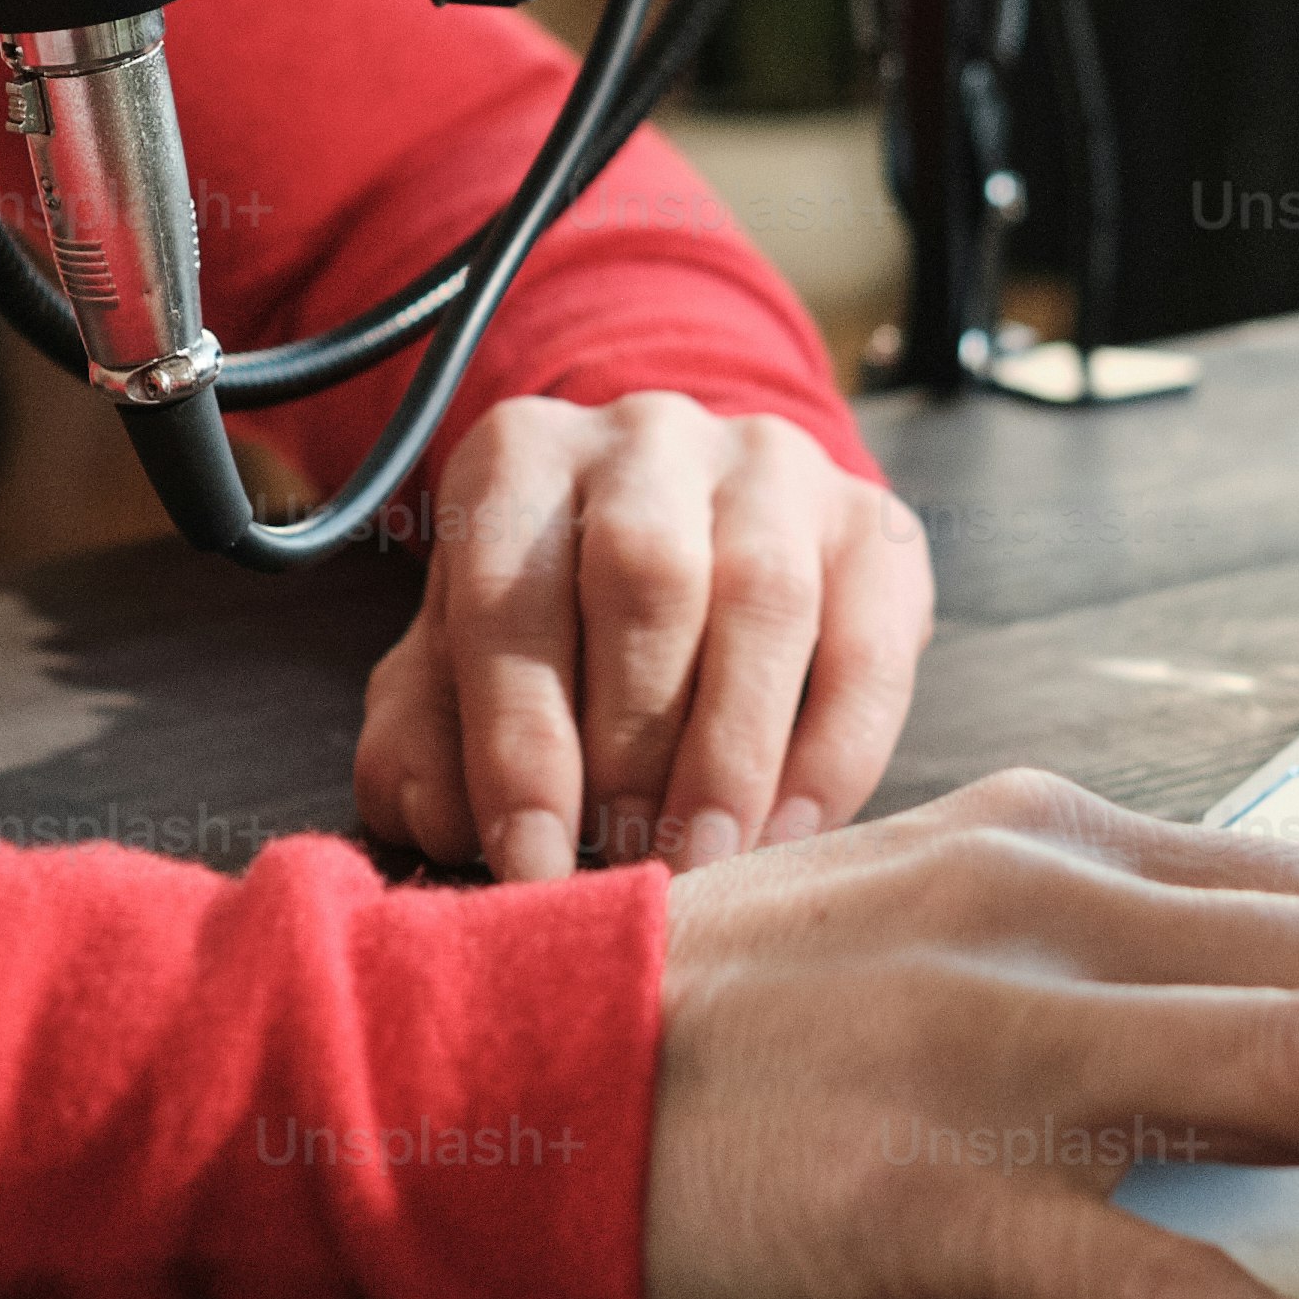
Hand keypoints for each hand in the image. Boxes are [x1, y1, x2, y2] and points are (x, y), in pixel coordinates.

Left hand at [358, 394, 926, 882]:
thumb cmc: (556, 625)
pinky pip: (868, 643)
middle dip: (633, 742)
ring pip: (764, 600)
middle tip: (627, 860)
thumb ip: (426, 738)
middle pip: (645, 577)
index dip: (519, 743)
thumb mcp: (460, 667)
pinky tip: (786, 831)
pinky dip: (830, 753)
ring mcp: (772, 467)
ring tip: (702, 858)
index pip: (510, 595)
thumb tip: (442, 819)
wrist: (698, 537)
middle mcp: (647, 435)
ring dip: (732, 753)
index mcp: (521, 457)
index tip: (532, 863)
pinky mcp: (872, 524)